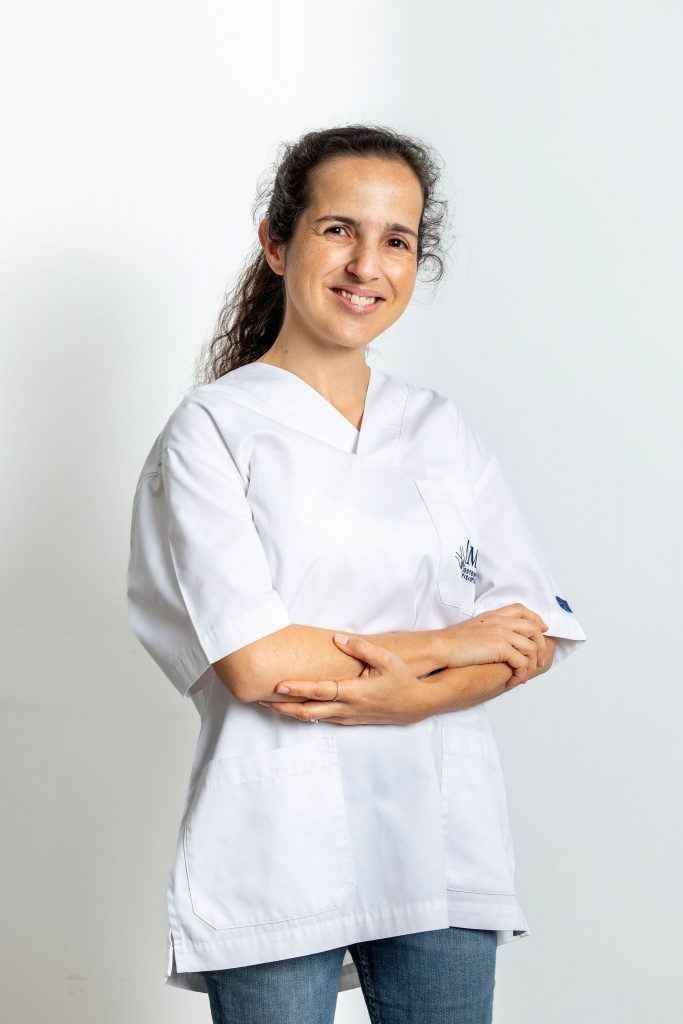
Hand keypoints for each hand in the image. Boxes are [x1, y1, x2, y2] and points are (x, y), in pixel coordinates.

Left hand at [257, 634, 424, 725]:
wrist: (416, 705)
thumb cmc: (401, 680)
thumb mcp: (386, 660)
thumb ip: (361, 648)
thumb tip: (338, 639)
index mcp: (354, 692)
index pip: (320, 692)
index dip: (299, 689)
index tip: (279, 684)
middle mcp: (347, 708)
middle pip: (308, 711)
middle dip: (284, 706)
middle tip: (262, 699)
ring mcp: (347, 718)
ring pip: (312, 719)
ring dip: (291, 712)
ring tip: (270, 703)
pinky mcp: (348, 721)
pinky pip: (322, 719)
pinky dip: (305, 714)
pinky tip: (294, 707)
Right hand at [441, 603, 549, 685]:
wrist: (440, 647)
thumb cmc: (451, 643)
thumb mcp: (472, 628)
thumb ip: (487, 629)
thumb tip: (497, 643)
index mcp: (493, 615)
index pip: (521, 609)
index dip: (536, 619)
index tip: (542, 630)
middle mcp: (501, 622)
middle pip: (534, 629)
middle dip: (541, 647)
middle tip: (539, 662)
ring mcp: (502, 633)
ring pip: (532, 647)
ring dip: (532, 665)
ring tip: (525, 676)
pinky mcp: (501, 647)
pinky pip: (522, 662)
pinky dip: (522, 674)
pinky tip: (514, 681)